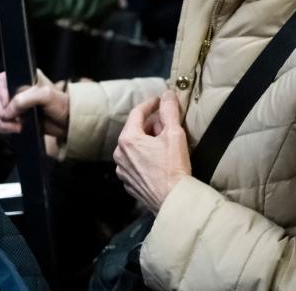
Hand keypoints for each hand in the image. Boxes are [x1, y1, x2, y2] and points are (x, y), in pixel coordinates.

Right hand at [0, 70, 69, 137]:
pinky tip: (18, 128)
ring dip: (5, 121)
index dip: (1, 90)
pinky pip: (2, 124)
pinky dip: (6, 128)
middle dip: (3, 110)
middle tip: (14, 116)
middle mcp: (19, 91)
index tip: (8, 102)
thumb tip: (8, 111)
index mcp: (25, 79)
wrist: (68, 123)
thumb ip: (24, 99)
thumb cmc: (61, 104)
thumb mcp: (45, 95)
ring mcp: (17, 106)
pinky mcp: (17, 119)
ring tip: (19, 124)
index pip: (2, 79)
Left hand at [113, 91, 191, 212]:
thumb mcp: (174, 134)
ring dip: (149, 142)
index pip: (137, 113)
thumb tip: (167, 95)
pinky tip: (161, 162)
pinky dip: (146, 158)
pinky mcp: (129, 183)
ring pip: (135, 147)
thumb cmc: (173, 168)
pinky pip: (136, 163)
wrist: (173, 200)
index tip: (161, 100)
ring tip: (167, 146)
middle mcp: (120, 155)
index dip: (151, 104)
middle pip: (136, 130)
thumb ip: (169, 111)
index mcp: (128, 140)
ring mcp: (123, 170)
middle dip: (152, 125)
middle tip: (169, 126)